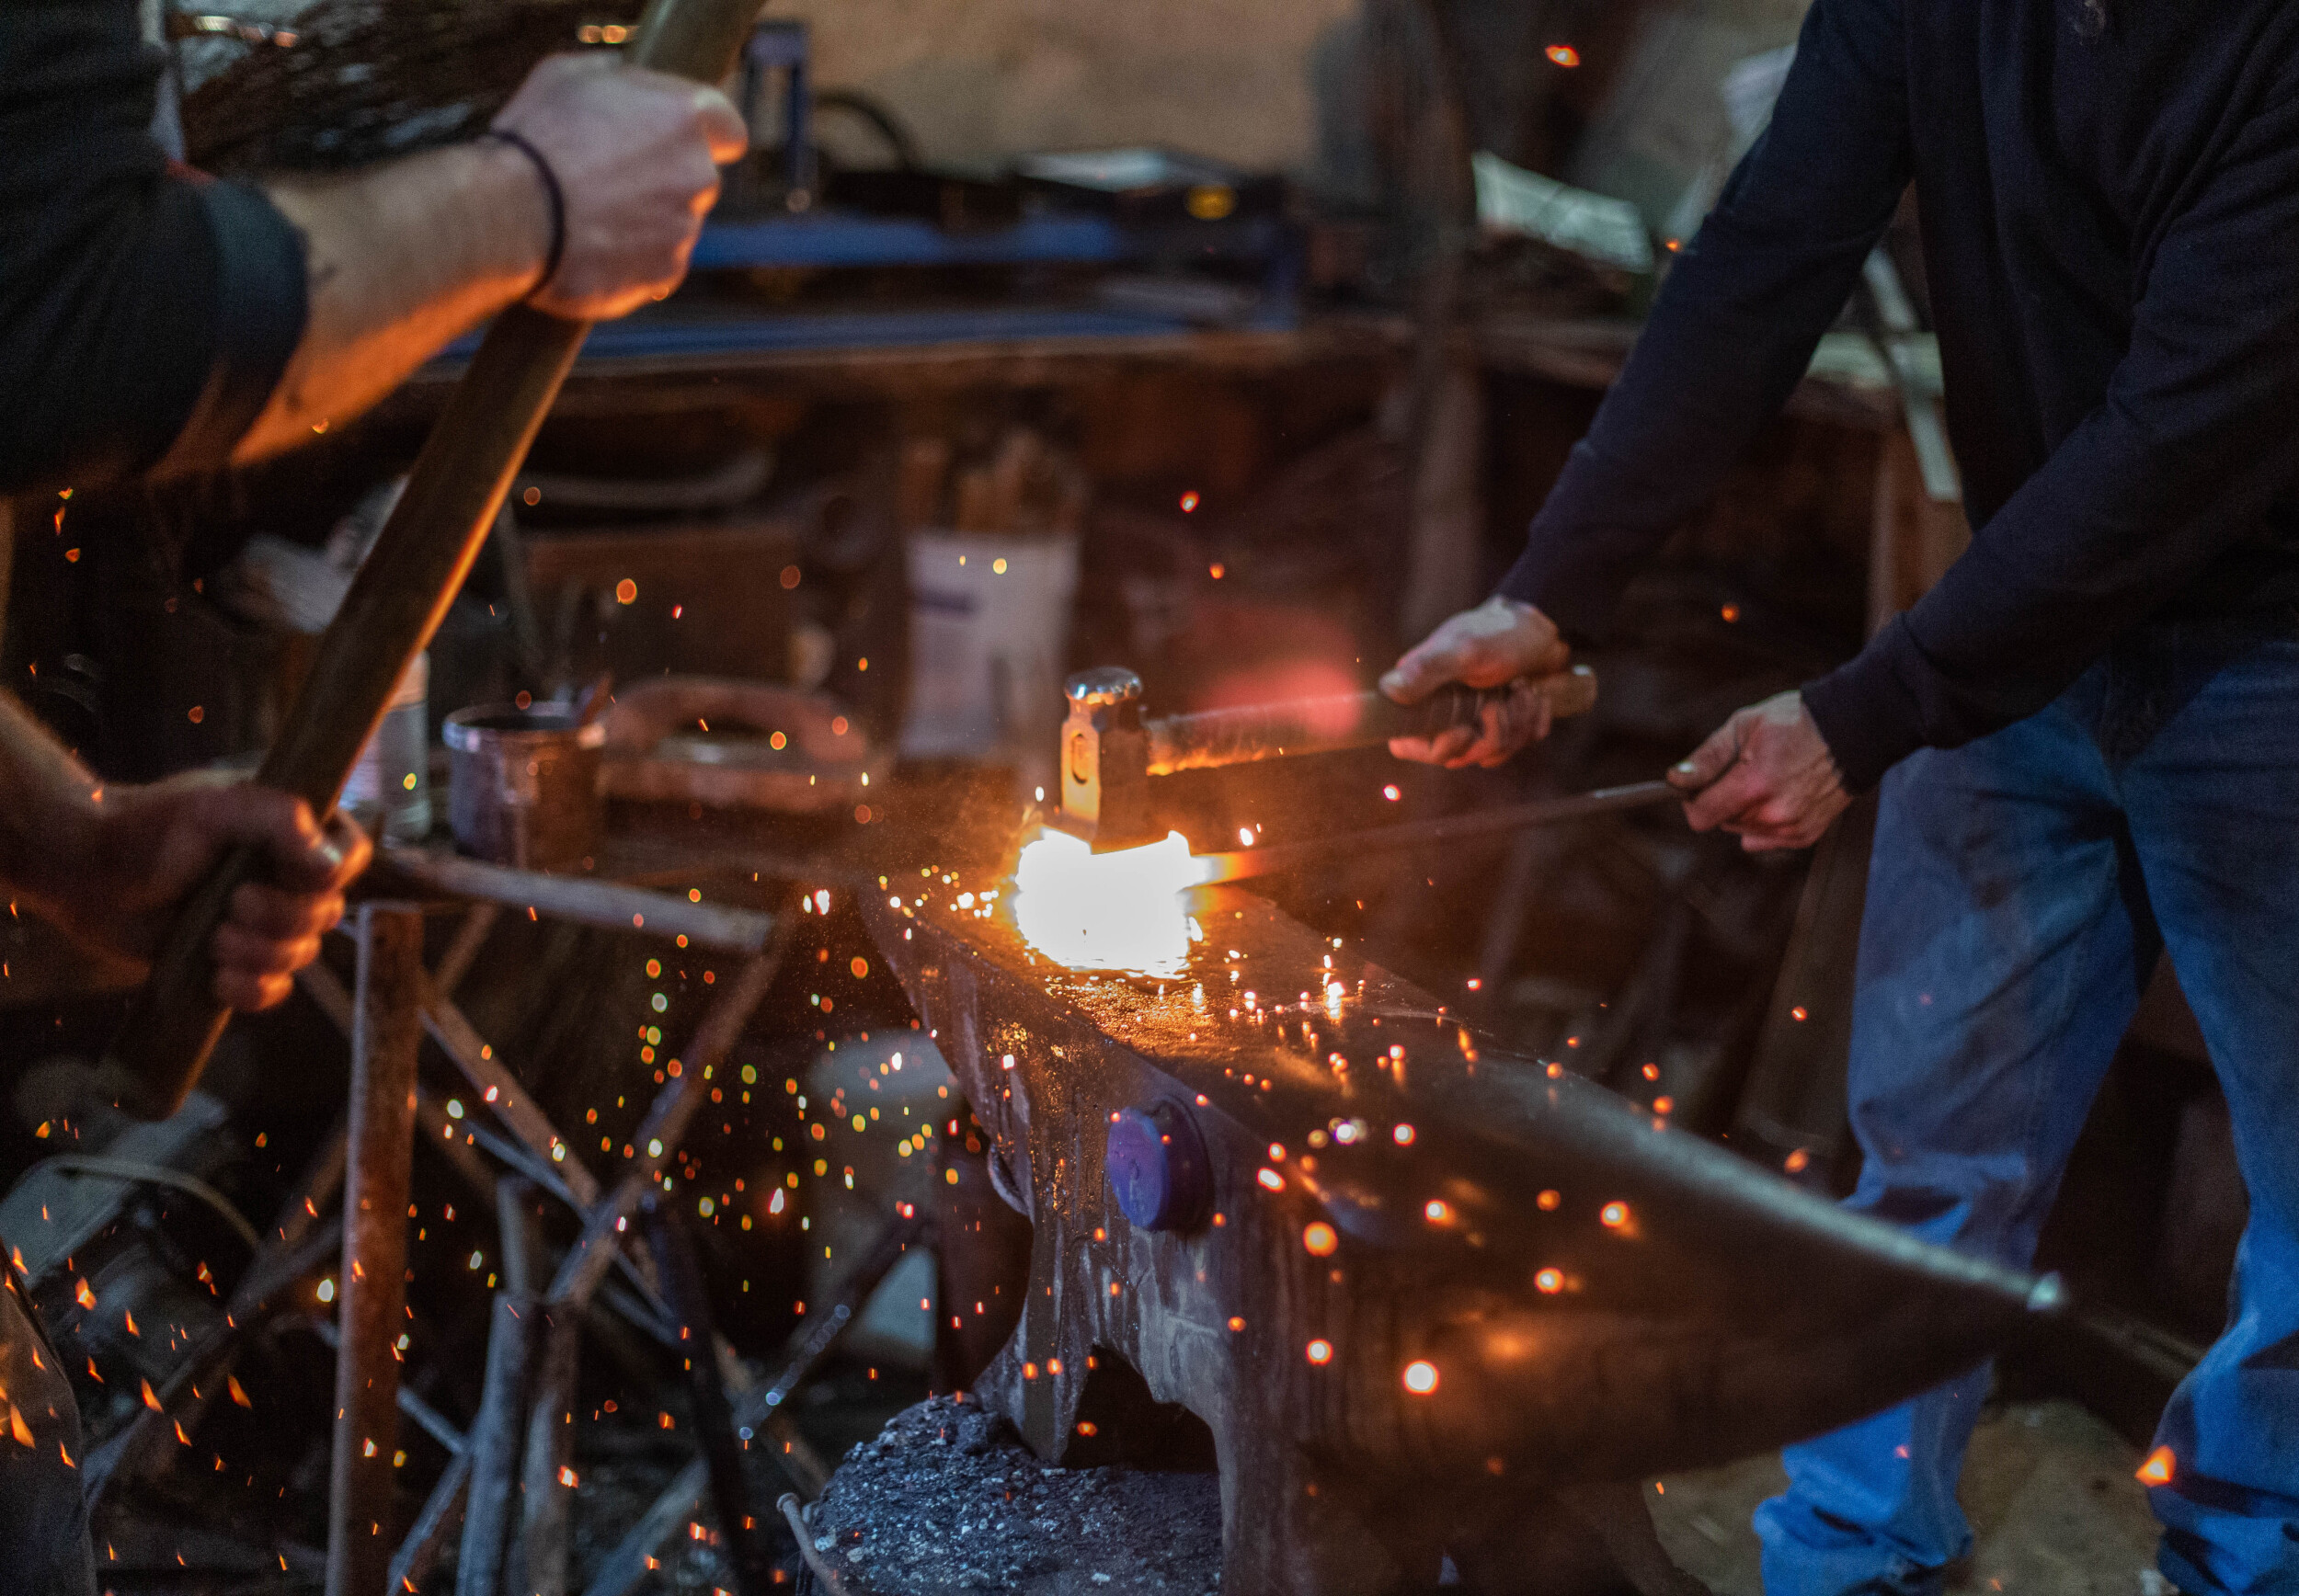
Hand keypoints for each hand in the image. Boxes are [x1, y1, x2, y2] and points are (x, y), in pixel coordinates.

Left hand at [48, 778, 370, 1010]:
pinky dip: (252, 990)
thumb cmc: (148, 828)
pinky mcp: (235, 962)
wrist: (87, 873)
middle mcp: (286, 878)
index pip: (352, 855)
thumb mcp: (214, 807)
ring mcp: (262, 923)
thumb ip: (278, 820)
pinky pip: (272, 991)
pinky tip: (219, 978)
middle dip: (283, 918)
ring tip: (214, 937)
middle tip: (235, 904)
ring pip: (300, 955)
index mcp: (293, 832)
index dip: (335, 874)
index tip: (297, 875)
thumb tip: (331, 867)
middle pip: (328, 914)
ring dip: (259, 953)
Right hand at [493, 54, 749, 320]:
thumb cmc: (536, 139)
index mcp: (685, 117)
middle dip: (664, 178)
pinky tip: (589, 248)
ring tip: (587, 215)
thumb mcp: (569, 77)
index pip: (728, 130)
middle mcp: (698, 175)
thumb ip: (615, 78)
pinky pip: (655, 264)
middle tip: (609, 178)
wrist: (510, 216)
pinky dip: (630, 260)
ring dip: (644, 220)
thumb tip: (623, 78)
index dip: (704, 136)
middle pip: (697, 178)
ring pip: (675, 222)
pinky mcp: (665, 273)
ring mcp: (685, 229)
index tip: (677, 142)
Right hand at [1380, 598, 1571, 766]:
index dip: (1437, 748)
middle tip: (1505, 693)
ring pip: (1494, 753)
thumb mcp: (1463, 649)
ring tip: (1523, 686)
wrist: (1541, 629)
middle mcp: (1446, 715)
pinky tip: (1535, 694)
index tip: (1465, 729)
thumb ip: (1426, 670)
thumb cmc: (1499, 633)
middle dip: (1493, 728)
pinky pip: (1521, 745)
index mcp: (1423, 697)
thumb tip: (1387, 689)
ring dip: (1519, 718)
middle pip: (1460, 756)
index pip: (1406, 746)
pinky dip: (1535, 719)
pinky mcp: (1508, 727)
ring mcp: (1478, 724)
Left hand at [1669, 691, 1848, 850]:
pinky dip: (1765, 821)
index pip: (1700, 816)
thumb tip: (1675, 780)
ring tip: (1768, 778)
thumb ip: (1707, 758)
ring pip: (1743, 830)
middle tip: (1745, 770)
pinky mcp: (1805, 835)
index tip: (1699, 785)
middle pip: (1722, 822)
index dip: (1693, 800)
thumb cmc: (1796, 722)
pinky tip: (1781, 794)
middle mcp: (1772, 814)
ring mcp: (1791, 828)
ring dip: (1745, 810)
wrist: (1852, 730)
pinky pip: (1765, 838)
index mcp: (1753, 786)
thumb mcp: (1744, 726)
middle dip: (1723, 799)